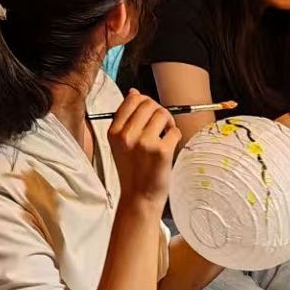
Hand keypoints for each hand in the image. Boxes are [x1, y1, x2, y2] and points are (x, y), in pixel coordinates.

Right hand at [106, 90, 178, 206]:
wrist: (139, 197)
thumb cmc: (132, 170)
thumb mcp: (121, 143)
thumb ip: (126, 118)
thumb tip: (133, 92)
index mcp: (114, 131)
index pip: (132, 99)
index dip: (145, 103)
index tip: (149, 114)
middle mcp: (126, 135)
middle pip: (149, 104)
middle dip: (158, 112)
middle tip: (160, 127)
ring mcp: (144, 142)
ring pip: (163, 114)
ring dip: (168, 123)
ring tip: (164, 136)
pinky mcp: (161, 150)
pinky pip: (175, 130)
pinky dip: (175, 137)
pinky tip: (168, 148)